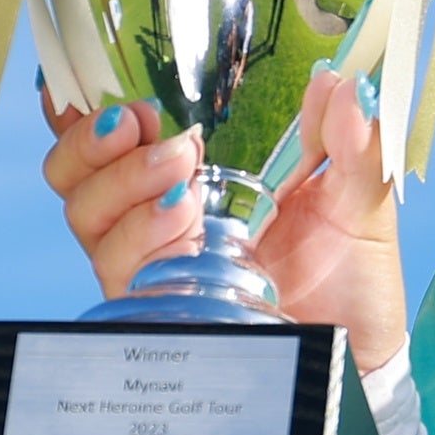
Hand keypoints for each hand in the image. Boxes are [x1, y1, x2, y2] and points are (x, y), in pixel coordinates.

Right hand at [38, 68, 407, 366]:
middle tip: (160, 132)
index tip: (122, 97)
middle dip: (96, 144)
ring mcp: (156, 266)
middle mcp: (158, 220)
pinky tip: (184, 224)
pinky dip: (143, 238)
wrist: (359, 351)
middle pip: (75, 178)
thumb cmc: (351, 273)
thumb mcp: (359, 200)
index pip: (112, 140)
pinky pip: (121, 272)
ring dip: (126, 186)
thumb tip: (340, 84)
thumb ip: (351, 142)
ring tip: (185, 181)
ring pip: (89, 219)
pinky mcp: (161, 309)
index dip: (86, 114)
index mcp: (193, 178)